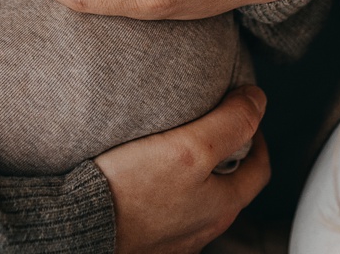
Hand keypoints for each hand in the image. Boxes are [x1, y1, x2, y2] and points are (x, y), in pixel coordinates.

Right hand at [95, 86, 269, 252]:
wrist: (80, 229)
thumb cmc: (131, 194)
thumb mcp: (191, 147)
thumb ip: (230, 123)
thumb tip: (258, 100)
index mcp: (223, 207)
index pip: (259, 169)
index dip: (257, 137)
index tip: (245, 117)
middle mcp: (204, 228)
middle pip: (230, 185)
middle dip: (227, 153)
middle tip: (212, 126)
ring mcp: (175, 238)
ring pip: (199, 199)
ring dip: (196, 172)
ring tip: (177, 146)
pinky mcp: (147, 239)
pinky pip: (168, 210)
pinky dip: (168, 189)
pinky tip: (147, 176)